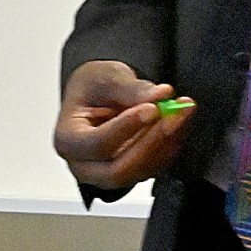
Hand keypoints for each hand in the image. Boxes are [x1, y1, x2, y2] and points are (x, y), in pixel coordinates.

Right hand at [53, 59, 192, 190]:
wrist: (99, 95)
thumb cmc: (93, 88)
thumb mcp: (106, 77)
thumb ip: (130, 88)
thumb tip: (158, 96)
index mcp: (68, 140)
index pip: (96, 145)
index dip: (126, 129)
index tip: (151, 109)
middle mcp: (84, 165)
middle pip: (119, 169)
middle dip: (152, 142)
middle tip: (174, 114)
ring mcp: (107, 173)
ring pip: (141, 171)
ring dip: (167, 141)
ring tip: (182, 110)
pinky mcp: (131, 172)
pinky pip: (154, 167)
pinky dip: (172, 144)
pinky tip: (180, 121)